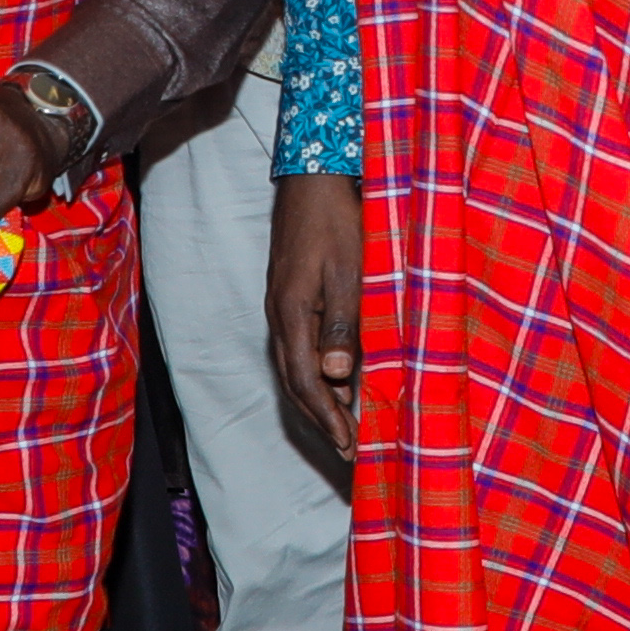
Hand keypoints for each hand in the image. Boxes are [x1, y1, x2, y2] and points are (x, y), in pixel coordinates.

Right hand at [268, 171, 364, 490]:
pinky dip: (314, 377)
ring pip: (293, 370)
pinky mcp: (288, 299)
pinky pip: (297, 351)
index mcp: (292, 314)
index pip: (306, 381)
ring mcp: (280, 309)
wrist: (312, 179)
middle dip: (320, 420)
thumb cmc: (337, 221)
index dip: (328, 417)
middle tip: (347, 450)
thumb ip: (344, 323)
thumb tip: (335, 375)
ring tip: (341, 428)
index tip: (350, 444)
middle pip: (294, 384)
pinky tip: (333, 383)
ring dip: (316, 403)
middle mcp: (279, 317)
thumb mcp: (350, 271)